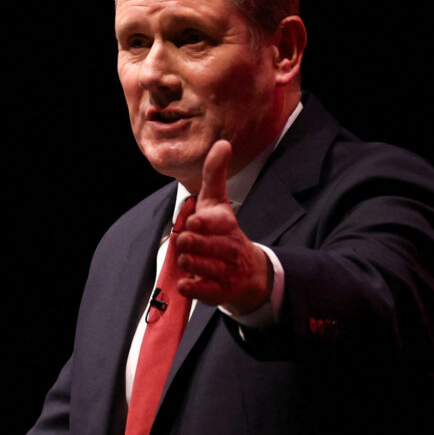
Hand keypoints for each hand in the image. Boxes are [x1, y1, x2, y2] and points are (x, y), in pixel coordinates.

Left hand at [171, 140, 272, 310]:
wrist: (248, 272)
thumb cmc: (224, 232)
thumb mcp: (217, 202)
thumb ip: (215, 174)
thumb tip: (222, 143)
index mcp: (226, 225)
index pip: (215, 222)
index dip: (202, 223)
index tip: (193, 222)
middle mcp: (228, 248)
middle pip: (205, 245)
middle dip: (192, 243)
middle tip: (186, 240)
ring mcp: (225, 271)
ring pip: (202, 267)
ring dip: (190, 263)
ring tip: (186, 259)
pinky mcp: (218, 291)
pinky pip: (203, 290)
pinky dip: (192, 287)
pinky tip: (185, 283)